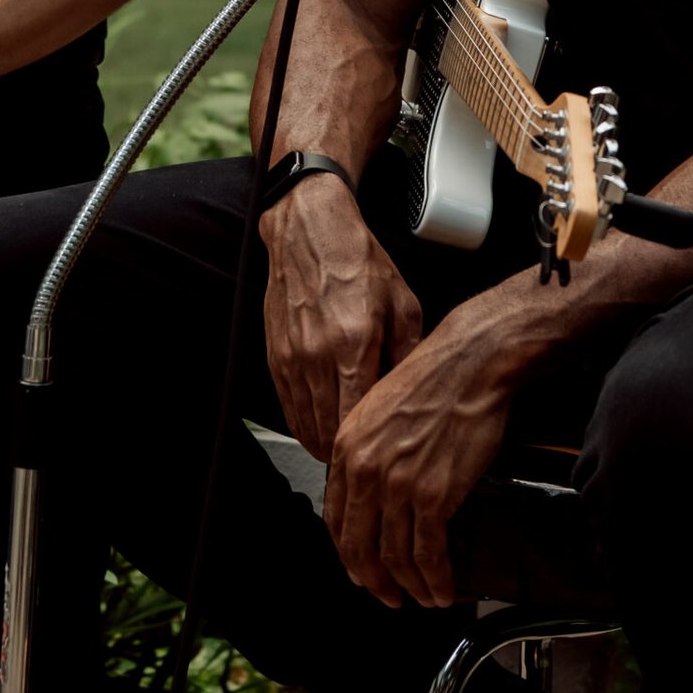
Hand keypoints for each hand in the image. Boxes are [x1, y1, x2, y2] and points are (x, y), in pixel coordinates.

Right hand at [260, 174, 421, 461]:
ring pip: (304, 425)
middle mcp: (318, 355)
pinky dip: (303, 422)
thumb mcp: (403, 303)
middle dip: (347, 454)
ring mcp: (292, 357)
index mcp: (355, 344)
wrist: (310, 230)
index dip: (371, 446)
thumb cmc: (358, 262)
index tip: (385, 456)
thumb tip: (416, 393)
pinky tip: (320, 425)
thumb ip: (409, 353)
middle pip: (329, 432)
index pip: (359, 420)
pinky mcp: (275, 354)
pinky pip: (287, 405)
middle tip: (366, 463)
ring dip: (324, 443)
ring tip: (345, 451)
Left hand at [323, 303, 515, 609]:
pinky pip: (428, 555)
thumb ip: (367, 449)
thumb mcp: (380, 408)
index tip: (361, 570)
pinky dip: (436, 580)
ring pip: (394, 558)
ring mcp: (397, 484)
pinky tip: (443, 589)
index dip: (350, 553)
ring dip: (410, 588)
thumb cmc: (433, 380)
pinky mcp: (433, 496)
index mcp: (347, 446)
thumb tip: (371, 492)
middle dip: (373, 581)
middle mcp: (365, 469)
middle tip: (389, 597)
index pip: (336, 518)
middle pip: (358, 546)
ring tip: (424, 598)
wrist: (470, 363)